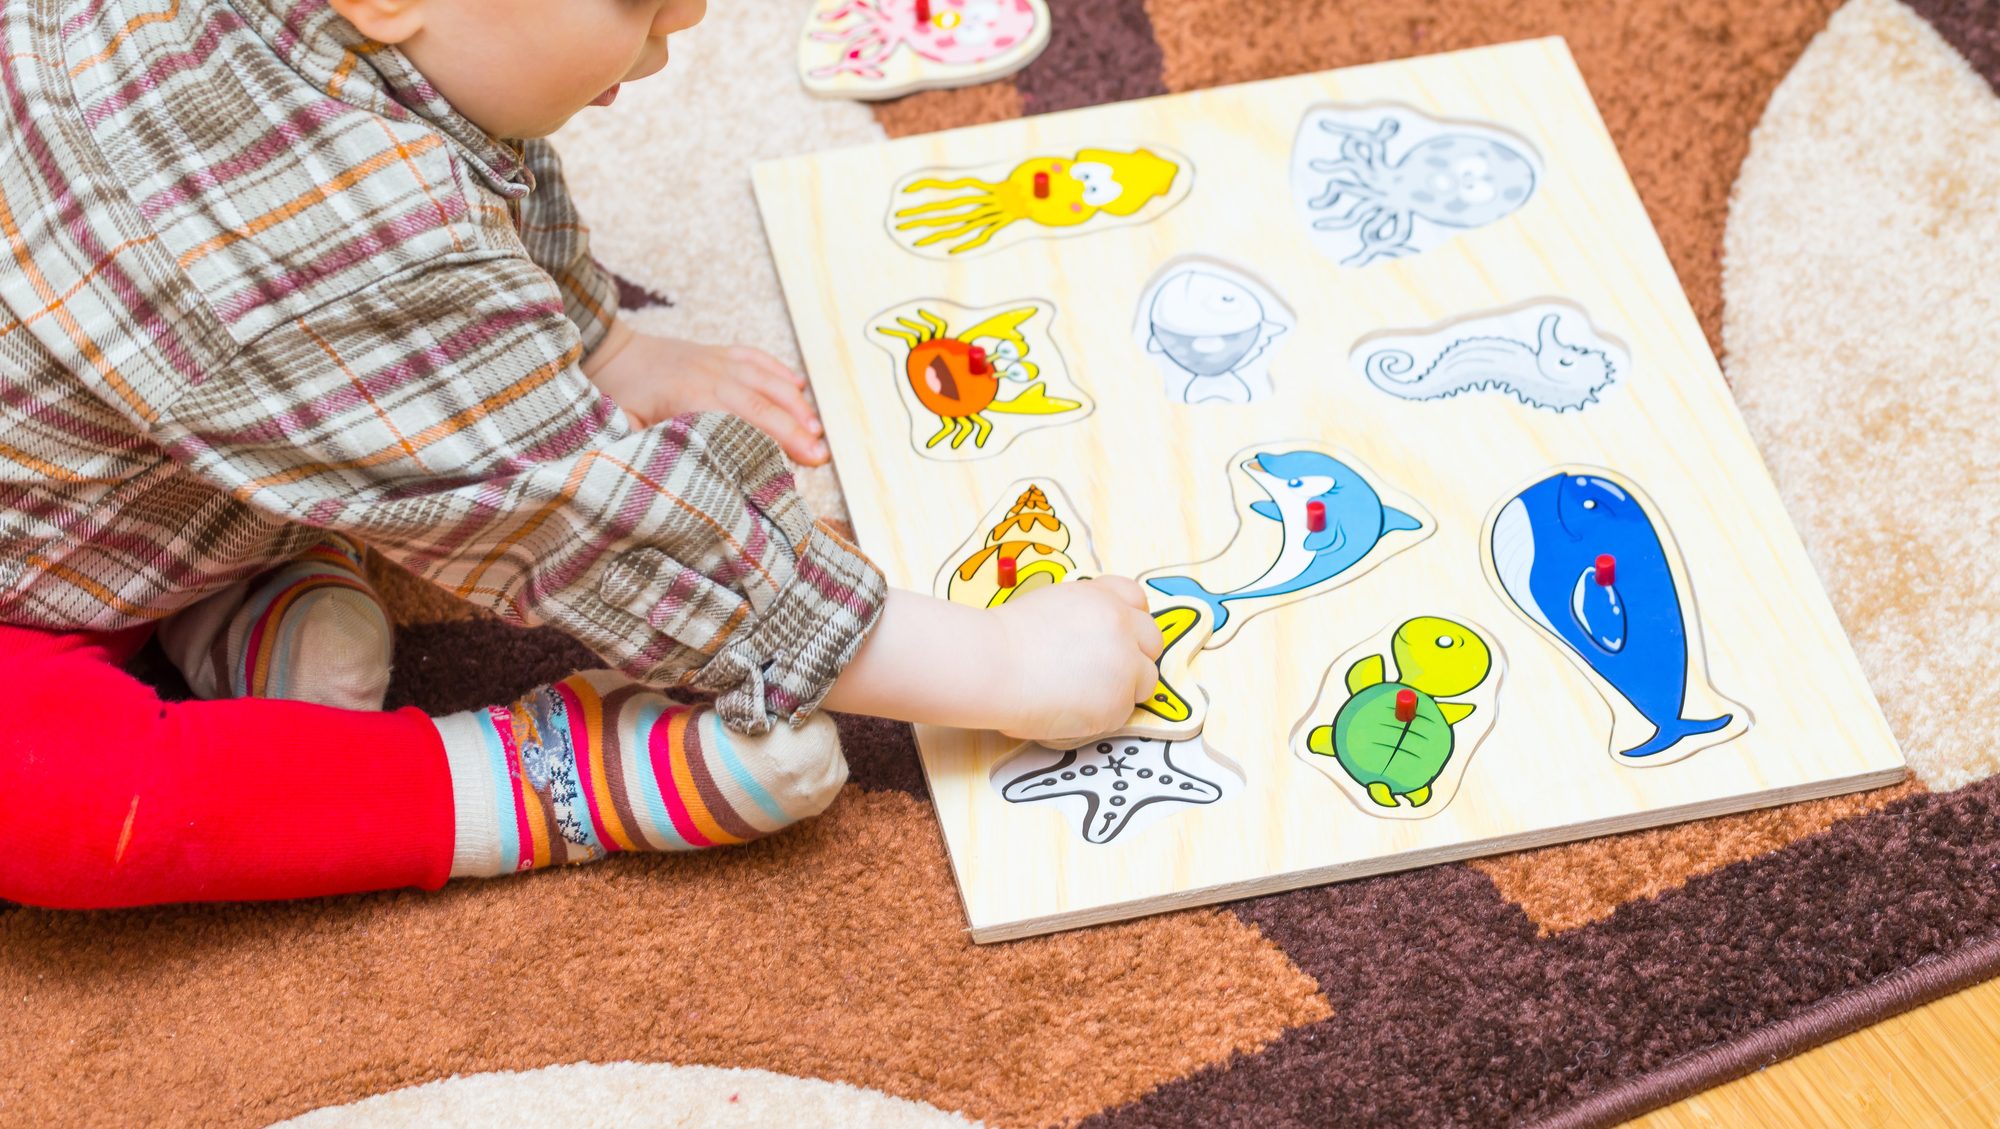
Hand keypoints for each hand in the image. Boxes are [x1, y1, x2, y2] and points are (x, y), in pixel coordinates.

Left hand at [583, 320, 828, 464]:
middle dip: (796, 428)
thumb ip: (657, 449)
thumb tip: (687, 479)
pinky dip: (780, 372)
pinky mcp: (716, 352)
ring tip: (817, 428)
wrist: (606, 350)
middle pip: (762, 402)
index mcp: (687, 395)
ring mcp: (715, 359)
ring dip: (795, 402)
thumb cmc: (614, 394)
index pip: (742, 421)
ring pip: (766, 378)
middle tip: (821, 454)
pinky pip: (756, 358)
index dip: (774, 441)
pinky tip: (799, 387)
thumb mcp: (626, 429)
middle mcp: (710, 373)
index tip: (799, 463)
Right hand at [990, 577, 1164, 745]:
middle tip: (1103, 673)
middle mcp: (1122, 625)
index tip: (1116, 637)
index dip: (1129, 621)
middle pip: (1153, 642)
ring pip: (1145, 681)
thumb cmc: (1006, 639)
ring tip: (1083, 695)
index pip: (1138, 601)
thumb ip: (1083, 615)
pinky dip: (1102, 716)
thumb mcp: (1052, 604)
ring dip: (1122, 689)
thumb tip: (1090, 638)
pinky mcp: (1119, 701)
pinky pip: (1124, 712)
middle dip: (1135, 657)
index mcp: (1102, 598)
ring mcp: (1125, 664)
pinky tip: (1070, 710)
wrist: (993, 665)